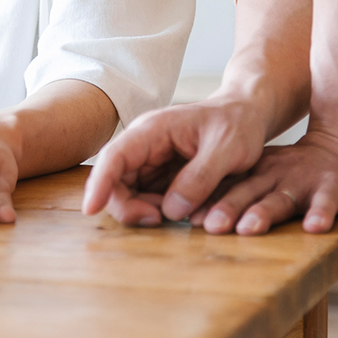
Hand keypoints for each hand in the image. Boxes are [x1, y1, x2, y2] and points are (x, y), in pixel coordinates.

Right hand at [83, 97, 274, 227]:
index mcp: (152, 130)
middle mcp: (144, 146)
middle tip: (158, 221)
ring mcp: (150, 161)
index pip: (114, 156)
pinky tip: (185, 210)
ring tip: (182, 213)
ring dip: (145, 210)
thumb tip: (171, 210)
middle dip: (128, 206)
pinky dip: (160, 210)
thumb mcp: (228, 149)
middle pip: (115, 181)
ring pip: (129, 193)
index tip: (90, 209)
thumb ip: (200, 178)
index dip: (99, 184)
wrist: (247, 116)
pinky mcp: (160, 176)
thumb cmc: (238, 124)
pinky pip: (148, 198)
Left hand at [191, 127, 337, 234]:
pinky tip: (313, 227)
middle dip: (227, 209)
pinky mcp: (333, 189)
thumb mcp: (264, 173)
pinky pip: (326, 202)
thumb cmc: (297, 170)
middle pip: (247, 193)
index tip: (187, 219)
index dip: (207, 202)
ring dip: (264, 213)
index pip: (226, 187)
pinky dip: (320, 213)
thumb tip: (186, 217)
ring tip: (248, 228)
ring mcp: (304, 182)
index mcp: (254, 173)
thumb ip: (233, 191)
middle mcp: (275, 176)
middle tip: (209, 226)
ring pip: (280, 199)